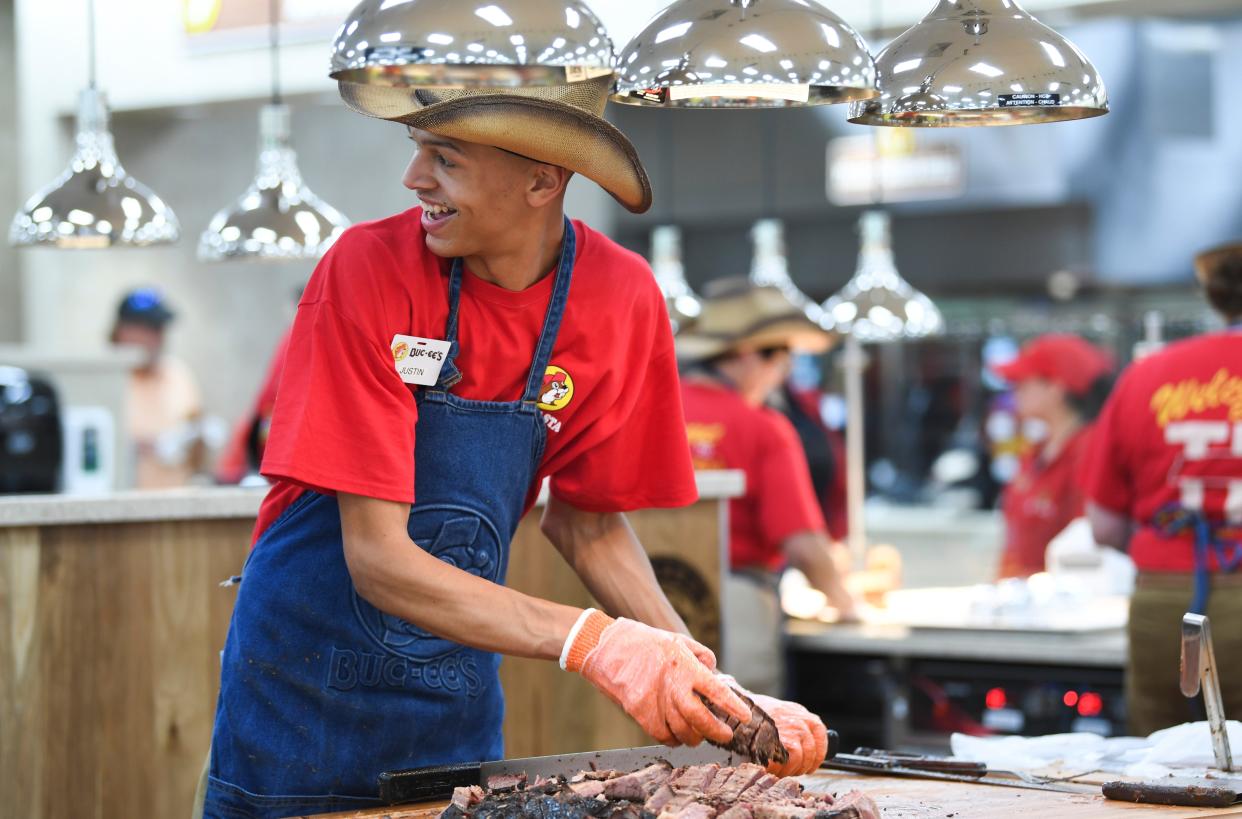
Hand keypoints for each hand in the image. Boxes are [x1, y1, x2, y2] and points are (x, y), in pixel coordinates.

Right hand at [565, 612, 750, 746]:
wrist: (604, 648)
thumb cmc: (642, 641)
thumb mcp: (675, 639)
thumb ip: (699, 655)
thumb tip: (714, 672)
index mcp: (684, 666)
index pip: (716, 691)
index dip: (733, 706)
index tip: (745, 717)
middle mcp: (672, 686)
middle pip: (701, 719)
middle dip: (717, 732)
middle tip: (726, 734)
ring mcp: (655, 702)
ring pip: (683, 732)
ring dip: (695, 737)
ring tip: (700, 735)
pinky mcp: (639, 713)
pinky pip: (662, 736)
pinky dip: (674, 739)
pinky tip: (678, 734)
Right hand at [747, 693, 828, 776]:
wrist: (735, 708)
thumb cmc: (750, 713)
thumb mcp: (774, 711)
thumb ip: (788, 723)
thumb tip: (797, 744)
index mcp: (797, 711)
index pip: (819, 731)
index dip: (818, 750)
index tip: (812, 760)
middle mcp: (800, 718)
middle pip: (813, 749)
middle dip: (804, 765)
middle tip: (793, 770)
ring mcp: (795, 729)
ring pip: (805, 757)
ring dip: (794, 769)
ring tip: (781, 771)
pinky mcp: (787, 740)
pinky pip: (794, 760)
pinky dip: (785, 768)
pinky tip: (775, 768)